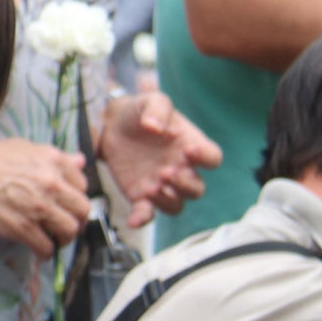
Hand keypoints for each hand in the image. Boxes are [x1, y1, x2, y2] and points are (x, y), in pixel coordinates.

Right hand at [0, 138, 88, 255]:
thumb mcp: (25, 148)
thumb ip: (55, 158)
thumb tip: (79, 162)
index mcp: (54, 162)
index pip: (82, 186)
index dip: (74, 197)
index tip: (66, 205)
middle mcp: (52, 184)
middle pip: (82, 211)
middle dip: (76, 220)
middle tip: (64, 225)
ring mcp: (38, 207)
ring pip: (69, 231)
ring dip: (64, 239)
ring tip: (53, 239)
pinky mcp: (21, 227)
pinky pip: (45, 247)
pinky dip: (45, 252)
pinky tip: (39, 250)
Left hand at [96, 91, 219, 227]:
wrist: (110, 124)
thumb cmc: (139, 111)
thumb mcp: (150, 100)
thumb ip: (157, 109)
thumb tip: (155, 127)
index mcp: (191, 146)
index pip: (212, 158)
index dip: (206, 158)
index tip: (188, 150)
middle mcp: (181, 169)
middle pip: (197, 189)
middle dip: (185, 184)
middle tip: (165, 172)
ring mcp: (161, 184)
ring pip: (176, 204)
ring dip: (167, 200)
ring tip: (151, 187)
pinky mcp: (139, 195)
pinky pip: (146, 213)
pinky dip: (142, 219)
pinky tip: (133, 219)